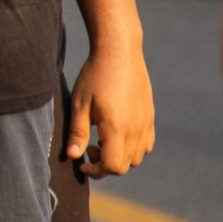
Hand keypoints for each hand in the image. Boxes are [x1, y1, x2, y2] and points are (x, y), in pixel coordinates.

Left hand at [67, 39, 155, 177]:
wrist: (119, 51)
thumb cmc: (95, 75)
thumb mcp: (80, 104)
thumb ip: (77, 132)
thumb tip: (73, 156)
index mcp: (117, 128)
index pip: (112, 167)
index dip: (96, 170)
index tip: (82, 161)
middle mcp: (135, 129)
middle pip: (125, 166)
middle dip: (105, 165)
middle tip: (90, 148)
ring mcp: (145, 123)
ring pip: (138, 157)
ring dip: (121, 157)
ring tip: (104, 140)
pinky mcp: (149, 116)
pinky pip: (147, 144)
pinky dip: (134, 148)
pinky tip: (119, 133)